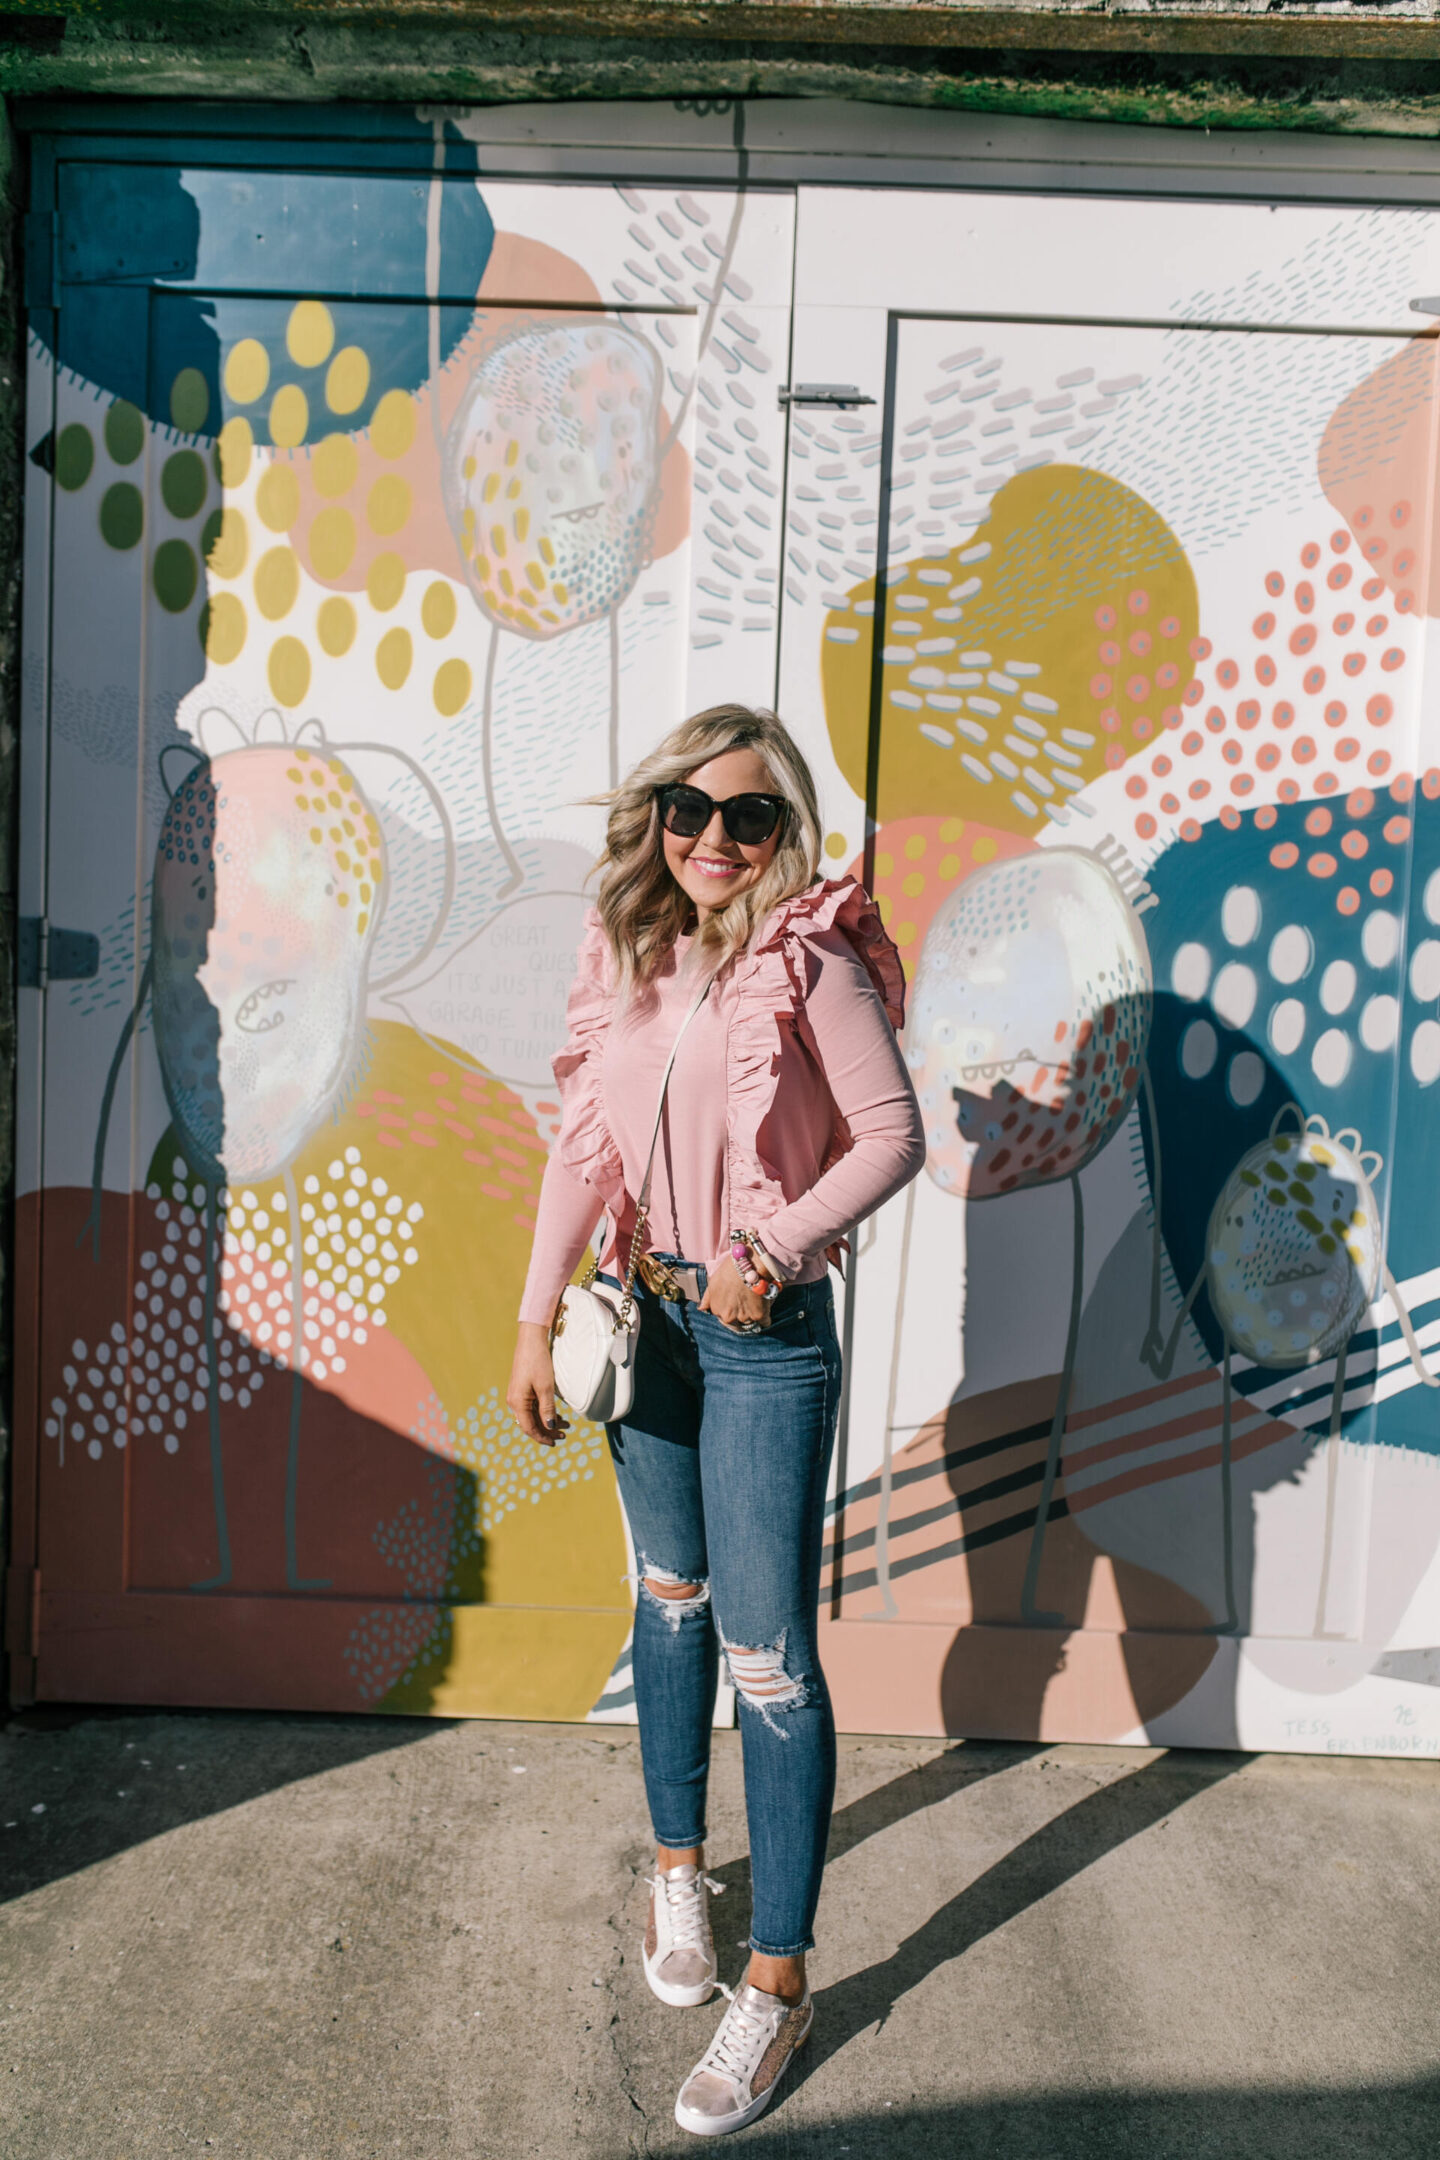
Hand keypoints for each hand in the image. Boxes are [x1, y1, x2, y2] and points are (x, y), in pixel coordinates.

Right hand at [507, 1322, 569, 1445]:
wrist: (531, 1340)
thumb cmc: (538, 1362)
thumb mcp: (545, 1387)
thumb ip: (547, 1409)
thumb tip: (550, 1427)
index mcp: (517, 1403)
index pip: (529, 1428)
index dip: (543, 1438)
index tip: (556, 1442)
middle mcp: (514, 1401)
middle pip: (530, 1423)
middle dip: (548, 1430)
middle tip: (565, 1434)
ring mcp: (517, 1395)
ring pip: (532, 1415)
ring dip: (547, 1421)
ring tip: (565, 1423)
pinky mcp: (521, 1389)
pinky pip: (531, 1406)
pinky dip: (543, 1412)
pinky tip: (556, 1413)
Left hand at [699, 1255, 772, 1331]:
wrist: (749, 1263)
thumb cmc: (730, 1269)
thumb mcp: (713, 1281)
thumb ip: (707, 1298)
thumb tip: (701, 1308)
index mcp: (717, 1309)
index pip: (724, 1317)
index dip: (731, 1309)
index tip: (737, 1300)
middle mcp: (728, 1317)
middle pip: (737, 1322)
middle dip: (741, 1314)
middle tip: (747, 1301)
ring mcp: (744, 1317)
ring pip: (750, 1322)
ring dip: (753, 1315)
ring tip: (756, 1300)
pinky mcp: (759, 1315)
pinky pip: (765, 1322)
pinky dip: (765, 1317)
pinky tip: (765, 1306)